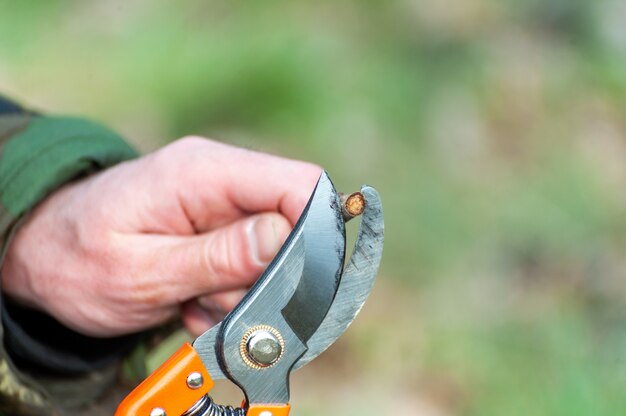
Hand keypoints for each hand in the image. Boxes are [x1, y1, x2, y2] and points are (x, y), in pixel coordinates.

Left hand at [1, 137, 320, 336]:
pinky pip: (251, 262)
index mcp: (205, 172)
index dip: (315, 232)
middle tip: (219, 300)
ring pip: (275, 252)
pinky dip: (231, 293)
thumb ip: (218, 255)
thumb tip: (288, 236)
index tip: (296, 282)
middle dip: (269, 276)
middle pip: (294, 222)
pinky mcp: (217, 226)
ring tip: (193, 303)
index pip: (299, 183)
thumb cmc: (77, 259)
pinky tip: (192, 300)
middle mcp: (221, 178)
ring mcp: (220, 202)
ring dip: (243, 291)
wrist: (43, 254)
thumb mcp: (144, 271)